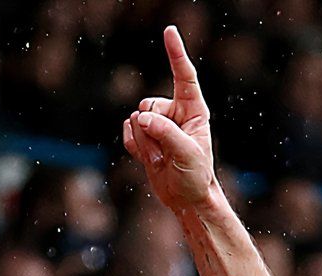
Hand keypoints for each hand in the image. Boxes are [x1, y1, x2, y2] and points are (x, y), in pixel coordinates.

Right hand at [122, 26, 218, 211]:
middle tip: (168, 153)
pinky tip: (150, 160)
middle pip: (148, 104)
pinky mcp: (142, 135)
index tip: (169, 31)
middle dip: (152, 130)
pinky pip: (126, 132)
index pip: (183, 76)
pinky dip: (134, 148)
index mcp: (193, 110)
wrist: (185, 198)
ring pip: (135, 120)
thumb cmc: (195, 176)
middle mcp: (174, 112)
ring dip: (145, 143)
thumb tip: (141, 118)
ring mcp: (157, 123)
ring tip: (162, 159)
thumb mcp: (187, 155)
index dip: (175, 53)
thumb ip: (166, 134)